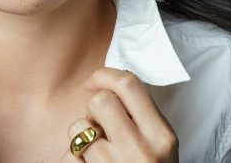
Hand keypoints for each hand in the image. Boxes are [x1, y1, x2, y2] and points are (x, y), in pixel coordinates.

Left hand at [63, 68, 178, 162]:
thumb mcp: (162, 144)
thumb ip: (142, 116)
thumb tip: (107, 82)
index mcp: (161, 136)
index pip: (130, 86)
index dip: (105, 75)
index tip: (94, 81)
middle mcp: (139, 150)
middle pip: (100, 101)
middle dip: (94, 110)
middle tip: (101, 125)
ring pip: (78, 127)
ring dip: (81, 135)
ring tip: (96, 150)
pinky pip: (68, 155)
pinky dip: (73, 158)